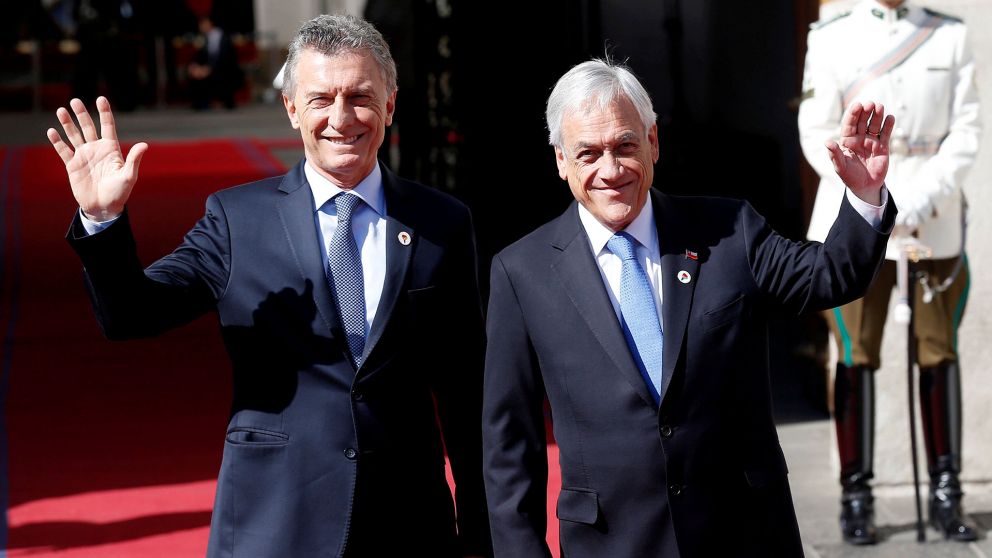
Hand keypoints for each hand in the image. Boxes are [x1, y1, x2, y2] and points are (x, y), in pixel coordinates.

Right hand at [47, 96, 146, 221]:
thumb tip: (144, 144)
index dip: (104, 113)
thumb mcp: (129, 176)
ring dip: (67, 123)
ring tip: (61, 110)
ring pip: (74, 135)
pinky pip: (64, 150)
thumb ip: (134, 159)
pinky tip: (52, 131)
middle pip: (88, 127)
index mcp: (111, 149)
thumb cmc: (120, 193)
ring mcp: (83, 156)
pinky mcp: (72, 165)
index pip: (108, 126)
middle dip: (82, 114)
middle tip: (75, 100)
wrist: (103, 207)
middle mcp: (96, 149)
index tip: (101, 99)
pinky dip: (57, 141)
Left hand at [825, 102, 894, 205]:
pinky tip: (890, 117)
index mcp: (846, 141)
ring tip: (880, 107)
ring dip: (877, 116)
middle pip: (862, 122)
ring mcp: (871, 141)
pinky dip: (888, 125)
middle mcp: (859, 139)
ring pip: (874, 125)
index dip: (853, 114)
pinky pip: (885, 134)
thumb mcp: (841, 167)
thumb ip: (835, 154)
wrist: (865, 187)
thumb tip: (827, 142)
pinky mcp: (883, 146)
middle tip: (870, 104)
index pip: (849, 124)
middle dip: (866, 112)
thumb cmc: (850, 177)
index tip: (857, 105)